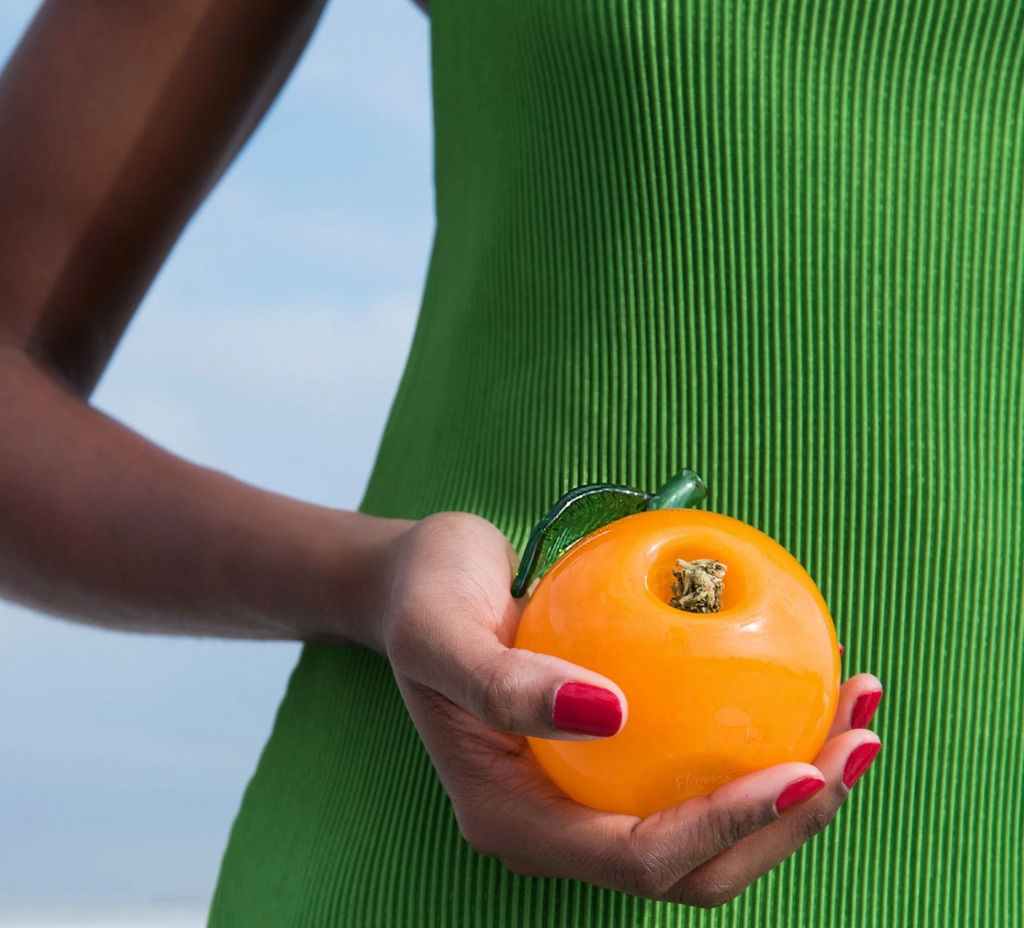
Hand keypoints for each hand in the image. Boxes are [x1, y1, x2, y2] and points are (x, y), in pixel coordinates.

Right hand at [381, 511, 882, 906]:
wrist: (420, 579)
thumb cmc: (425, 596)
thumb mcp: (441, 629)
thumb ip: (504, 684)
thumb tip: (608, 716)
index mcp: (515, 819)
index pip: (637, 860)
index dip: (725, 830)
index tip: (799, 769)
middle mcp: (561, 822)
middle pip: (696, 865)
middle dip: (788, 823)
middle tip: (854, 745)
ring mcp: (592, 792)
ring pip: (713, 825)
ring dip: (796, 787)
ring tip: (857, 717)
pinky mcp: (618, 754)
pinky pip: (702, 765)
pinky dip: (765, 738)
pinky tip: (809, 687)